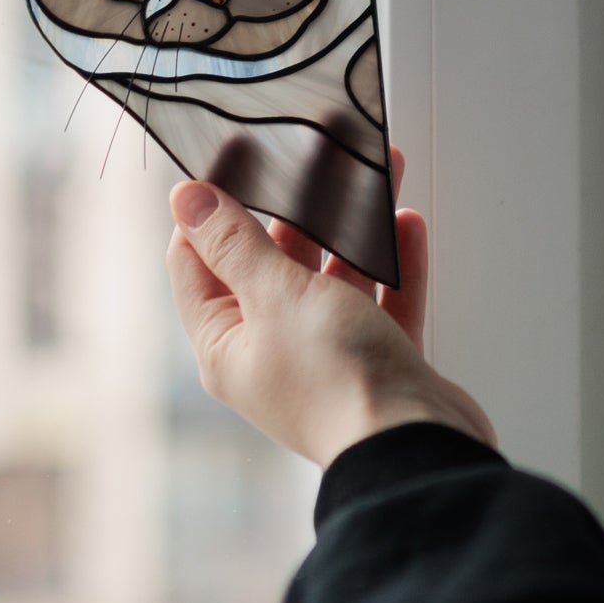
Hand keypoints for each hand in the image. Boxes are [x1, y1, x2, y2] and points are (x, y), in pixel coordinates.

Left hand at [165, 151, 496, 468]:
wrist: (416, 445)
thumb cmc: (340, 383)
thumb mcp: (277, 295)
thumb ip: (236, 244)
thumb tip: (187, 202)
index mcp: (226, 344)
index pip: (196, 263)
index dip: (209, 210)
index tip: (233, 160)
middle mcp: (271, 353)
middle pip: (272, 264)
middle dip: (299, 208)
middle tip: (318, 156)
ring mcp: (326, 359)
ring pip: (333, 278)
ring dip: (355, 229)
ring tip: (377, 175)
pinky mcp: (378, 363)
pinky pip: (381, 303)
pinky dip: (394, 266)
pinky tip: (405, 228)